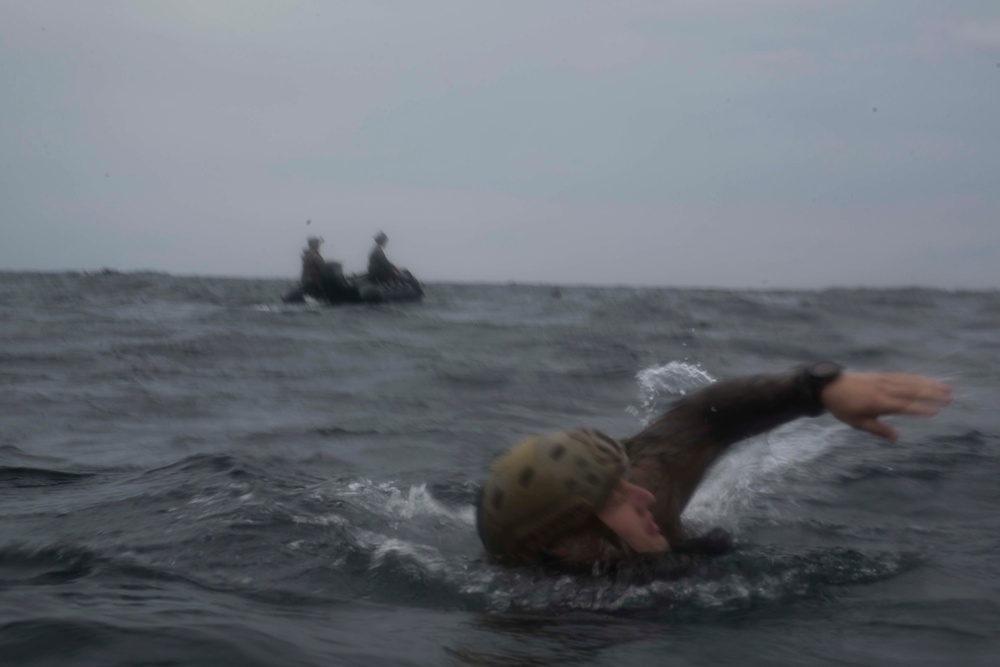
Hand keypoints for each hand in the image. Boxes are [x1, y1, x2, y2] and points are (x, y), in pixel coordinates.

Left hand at [821, 373, 952, 440]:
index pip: (903, 406)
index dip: (920, 408)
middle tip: (950, 398)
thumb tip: (896, 438)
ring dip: (929, 384)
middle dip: (932, 394)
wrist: (829, 386)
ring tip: (947, 389)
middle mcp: (883, 389)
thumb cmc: (843, 407)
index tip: (936, 411)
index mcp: (878, 402)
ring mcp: (884, 380)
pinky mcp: (882, 375)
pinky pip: (903, 376)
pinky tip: (928, 381)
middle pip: (912, 391)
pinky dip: (917, 378)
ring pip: (910, 381)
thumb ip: (878, 430)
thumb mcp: (857, 423)